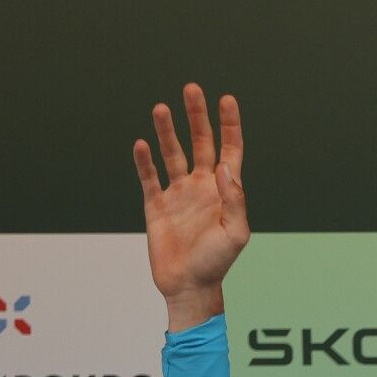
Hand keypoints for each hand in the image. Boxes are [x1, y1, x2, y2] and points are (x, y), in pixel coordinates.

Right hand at [132, 83, 248, 331]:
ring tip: (161, 108)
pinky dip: (144, 161)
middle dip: (196, 116)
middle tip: (191, 89)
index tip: (227, 100)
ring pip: (172, 154)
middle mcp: (202, 187)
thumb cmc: (217, 263)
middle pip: (200, 142)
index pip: (229, 150)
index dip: (229, 125)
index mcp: (224, 191)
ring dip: (166, 131)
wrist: (189, 286)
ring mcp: (178, 194)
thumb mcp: (235, 233)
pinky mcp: (156, 205)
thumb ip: (234, 200)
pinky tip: (141, 143)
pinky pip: (149, 177)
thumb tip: (223, 167)